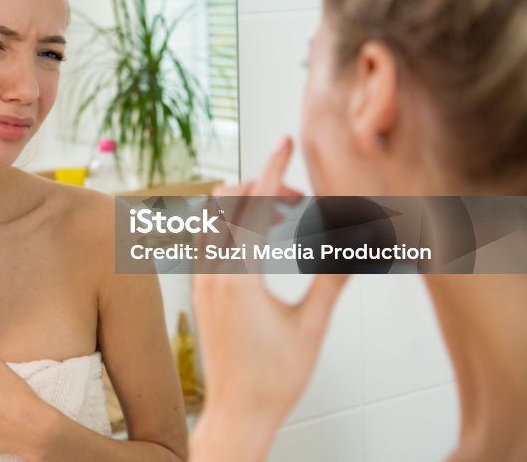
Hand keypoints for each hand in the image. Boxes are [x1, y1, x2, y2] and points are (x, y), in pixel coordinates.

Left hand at [190, 136, 348, 459]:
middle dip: (265, 185)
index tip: (285, 142)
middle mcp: (212, 271)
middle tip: (301, 197)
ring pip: (211, 217)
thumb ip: (332, 280)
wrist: (238, 413)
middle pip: (228, 201)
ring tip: (284, 212)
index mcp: (238, 275)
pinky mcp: (199, 289)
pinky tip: (261, 236)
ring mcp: (200, 279)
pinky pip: (207, 238)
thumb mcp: (312, 326)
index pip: (255, 204)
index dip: (274, 168)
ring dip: (245, 203)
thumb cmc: (273, 379)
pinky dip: (232, 223)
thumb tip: (356, 245)